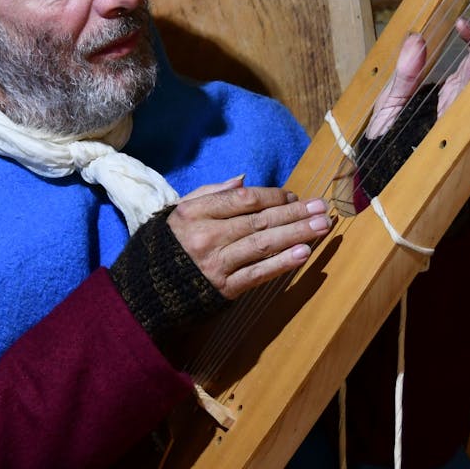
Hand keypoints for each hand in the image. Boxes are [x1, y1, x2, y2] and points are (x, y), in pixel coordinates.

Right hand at [168, 175, 331, 298]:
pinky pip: (258, 274)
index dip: (273, 196)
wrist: (147, 289)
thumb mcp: (181, 212)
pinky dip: (282, 263)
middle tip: (322, 207)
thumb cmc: (169, 245)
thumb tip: (244, 179)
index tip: (294, 195)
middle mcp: (206, 237)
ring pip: (263, 245)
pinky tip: (303, 254)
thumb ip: (213, 193)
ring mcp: (215, 264)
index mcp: (194, 213)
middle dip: (295, 213)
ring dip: (297, 234)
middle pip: (259, 221)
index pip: (243, 200)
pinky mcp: (223, 289)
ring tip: (322, 226)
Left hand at [364, 0, 469, 138]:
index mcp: (446, 89)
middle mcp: (459, 97)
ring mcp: (461, 111)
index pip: (468, 56)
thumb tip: (415, 38)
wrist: (377, 170)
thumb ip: (405, 71)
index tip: (462, 20)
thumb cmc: (385, 136)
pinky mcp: (457, 125)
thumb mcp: (391, 98)